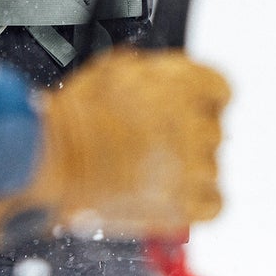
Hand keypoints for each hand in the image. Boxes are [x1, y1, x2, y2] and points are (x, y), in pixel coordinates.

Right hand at [0, 47, 229, 246]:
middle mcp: (195, 124)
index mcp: (183, 84)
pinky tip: (174, 192)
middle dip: (187, 133)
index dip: (203, 99)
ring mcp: (191, 167)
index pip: (220, 89)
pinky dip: (198, 200)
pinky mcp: (182, 205)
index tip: (192, 108)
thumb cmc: (76, 116)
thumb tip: (161, 78)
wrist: (55, 159)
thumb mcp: (113, 69)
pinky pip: (214, 203)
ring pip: (211, 166)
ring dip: (189, 167)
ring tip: (153, 167)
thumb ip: (152, 72)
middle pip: (214, 129)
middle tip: (156, 140)